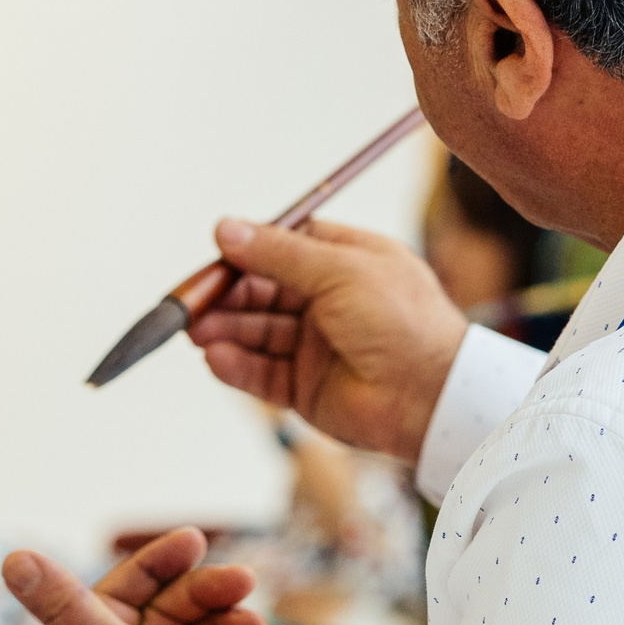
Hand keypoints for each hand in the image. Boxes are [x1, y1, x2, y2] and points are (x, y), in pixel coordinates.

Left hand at [4, 529, 305, 624]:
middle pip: (161, 601)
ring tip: (252, 599)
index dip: (156, 564)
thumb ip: (64, 607)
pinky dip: (234, 624)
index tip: (192, 540)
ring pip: (192, 614)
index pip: (118, 594)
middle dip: (202, 586)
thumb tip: (12, 560)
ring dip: (223, 601)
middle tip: (242, 578)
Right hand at [190, 219, 470, 464]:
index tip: (215, 253)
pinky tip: (217, 358)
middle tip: (192, 302)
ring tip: (196, 332)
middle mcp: (329, 302)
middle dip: (226, 296)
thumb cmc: (402, 321)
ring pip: (257, 332)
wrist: (432, 395)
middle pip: (262, 292)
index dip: (247, 251)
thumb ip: (278, 253)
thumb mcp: (339, 270)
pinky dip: (237, 365)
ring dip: (225, 330)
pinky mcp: (306, 388)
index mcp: (345, 262)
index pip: (283, 248)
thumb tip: (226, 229)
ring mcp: (316, 346)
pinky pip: (262, 373)